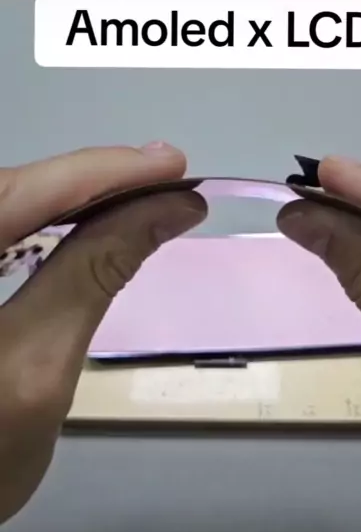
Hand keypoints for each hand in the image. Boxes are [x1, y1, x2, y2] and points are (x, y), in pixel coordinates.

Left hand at [0, 143, 205, 523]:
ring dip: (76, 195)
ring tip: (145, 190)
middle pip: (12, 188)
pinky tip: (91, 219)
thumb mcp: (39, 366)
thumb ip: (93, 276)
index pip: (18, 192)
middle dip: (92, 179)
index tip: (173, 165)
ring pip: (10, 202)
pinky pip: (5, 228)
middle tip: (169, 175)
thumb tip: (166, 209)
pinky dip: (50, 220)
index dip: (100, 172)